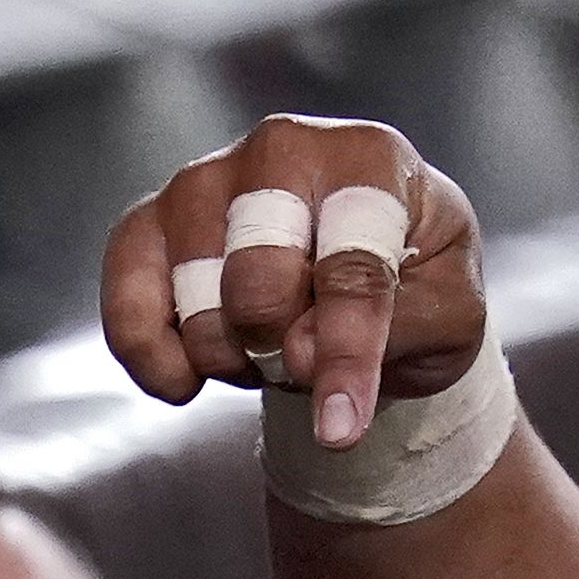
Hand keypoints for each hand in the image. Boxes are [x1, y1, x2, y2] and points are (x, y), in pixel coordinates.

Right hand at [97, 115, 489, 448]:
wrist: (361, 276)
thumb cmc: (413, 284)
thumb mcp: (450, 316)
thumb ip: (398, 329)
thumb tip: (297, 353)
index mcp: (368, 158)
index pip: (349, 266)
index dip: (343, 356)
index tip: (340, 428)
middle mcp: (279, 149)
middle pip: (257, 287)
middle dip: (282, 353)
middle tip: (308, 353)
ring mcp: (203, 181)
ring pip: (200, 310)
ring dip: (238, 359)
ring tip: (270, 339)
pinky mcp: (147, 225)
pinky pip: (128, 310)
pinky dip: (156, 363)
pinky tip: (191, 378)